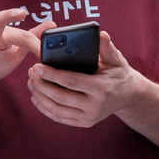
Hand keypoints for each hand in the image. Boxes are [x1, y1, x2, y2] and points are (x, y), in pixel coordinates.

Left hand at [26, 29, 149, 128]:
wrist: (129, 96)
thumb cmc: (119, 74)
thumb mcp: (116, 60)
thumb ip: (107, 48)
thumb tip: (101, 35)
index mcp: (102, 88)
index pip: (71, 81)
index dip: (52, 74)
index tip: (37, 66)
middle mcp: (95, 106)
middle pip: (60, 97)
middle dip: (41, 84)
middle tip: (30, 72)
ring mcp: (89, 117)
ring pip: (56, 109)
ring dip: (39, 96)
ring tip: (31, 82)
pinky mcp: (83, 123)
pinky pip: (59, 117)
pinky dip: (44, 108)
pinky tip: (36, 97)